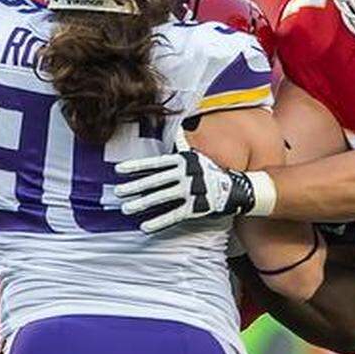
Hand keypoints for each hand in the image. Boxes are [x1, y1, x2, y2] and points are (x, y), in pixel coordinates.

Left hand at [114, 148, 257, 232]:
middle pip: (156, 181)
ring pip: (162, 198)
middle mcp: (186, 174)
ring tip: (126, 208)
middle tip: (117, 192)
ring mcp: (191, 191)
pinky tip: (145, 226)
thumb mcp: (196, 156)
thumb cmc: (211, 172)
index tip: (119, 170)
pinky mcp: (196, 207)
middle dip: (134, 187)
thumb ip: (181, 145)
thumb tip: (177, 126)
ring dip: (142, 204)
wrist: (236, 188)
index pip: (156, 163)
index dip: (137, 166)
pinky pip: (174, 215)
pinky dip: (159, 222)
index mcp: (184, 161)